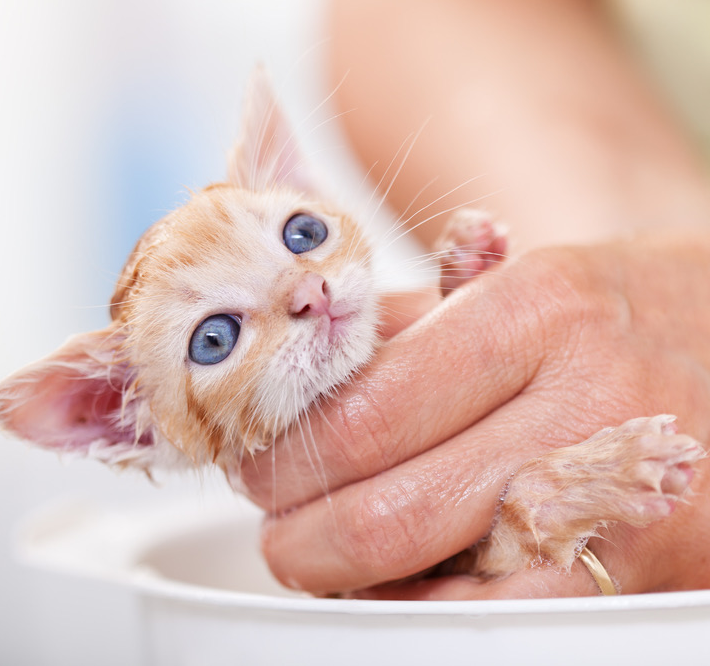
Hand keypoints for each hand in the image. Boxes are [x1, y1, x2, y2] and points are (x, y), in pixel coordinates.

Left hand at [237, 232, 709, 598]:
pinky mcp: (650, 573)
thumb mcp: (512, 281)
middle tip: (275, 522)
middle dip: (299, 535)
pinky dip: (431, 610)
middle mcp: (588, 408)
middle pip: (390, 516)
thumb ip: (397, 333)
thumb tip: (288, 392)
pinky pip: (509, 621)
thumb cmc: (616, 309)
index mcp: (538, 313)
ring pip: (445, 593)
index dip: (282, 457)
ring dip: (356, 586)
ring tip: (325, 556)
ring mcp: (626, 504)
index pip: (364, 416)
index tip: (252, 463)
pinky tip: (404, 581)